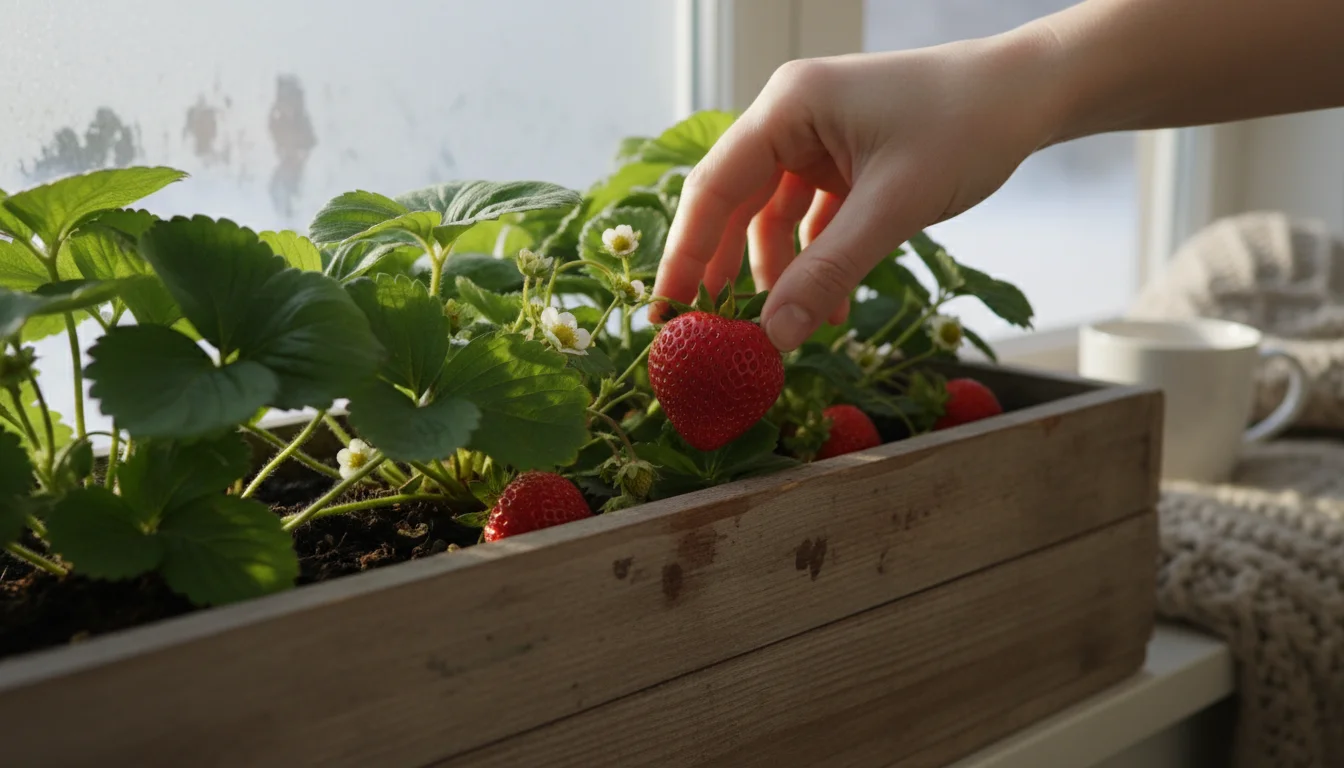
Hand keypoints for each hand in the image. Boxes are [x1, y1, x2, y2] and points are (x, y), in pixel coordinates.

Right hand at [651, 29, 1061, 350]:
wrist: (1030, 95)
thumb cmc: (965, 127)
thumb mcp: (894, 208)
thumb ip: (829, 272)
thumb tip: (773, 339)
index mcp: (787, 107)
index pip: (713, 188)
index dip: (685, 254)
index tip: (666, 313)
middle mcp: (790, 118)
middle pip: (733, 204)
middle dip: (722, 270)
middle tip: (704, 333)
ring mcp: (816, 140)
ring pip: (770, 217)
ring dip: (775, 274)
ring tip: (779, 331)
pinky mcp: (843, 161)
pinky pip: (810, 220)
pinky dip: (813, 263)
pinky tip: (822, 311)